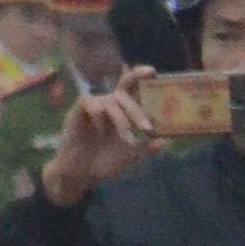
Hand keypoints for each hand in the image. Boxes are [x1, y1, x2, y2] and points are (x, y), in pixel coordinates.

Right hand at [37, 86, 156, 207]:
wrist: (82, 174)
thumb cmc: (106, 161)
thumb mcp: (132, 156)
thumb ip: (148, 148)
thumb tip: (168, 141)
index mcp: (122, 111)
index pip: (131, 87)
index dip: (139, 75)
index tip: (153, 71)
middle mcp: (108, 105)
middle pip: (123, 93)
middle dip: (137, 110)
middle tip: (147, 128)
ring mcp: (92, 107)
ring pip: (110, 101)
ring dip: (122, 121)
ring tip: (127, 140)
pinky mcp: (76, 111)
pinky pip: (90, 103)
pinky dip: (98, 116)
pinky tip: (99, 130)